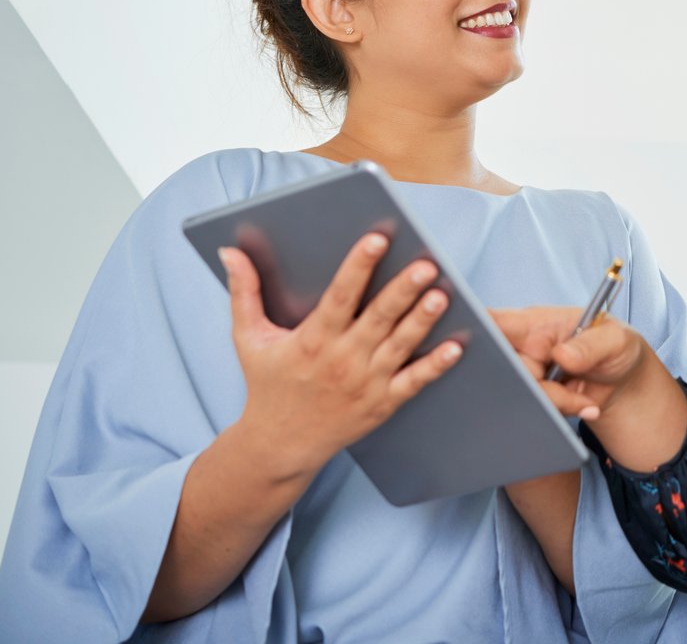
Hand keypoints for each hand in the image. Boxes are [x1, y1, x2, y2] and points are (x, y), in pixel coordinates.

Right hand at [222, 234, 462, 481]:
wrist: (279, 446)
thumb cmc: (267, 385)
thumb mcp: (249, 339)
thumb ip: (243, 292)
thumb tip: (230, 251)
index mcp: (311, 340)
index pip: (339, 297)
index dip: (358, 267)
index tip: (377, 240)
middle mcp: (341, 361)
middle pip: (377, 319)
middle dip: (402, 291)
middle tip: (426, 264)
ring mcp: (365, 384)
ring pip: (400, 347)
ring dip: (422, 322)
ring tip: (442, 295)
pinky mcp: (382, 404)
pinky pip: (413, 383)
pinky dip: (435, 366)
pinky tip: (456, 347)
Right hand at [491, 306, 686, 471]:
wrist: (622, 384)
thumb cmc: (616, 348)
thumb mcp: (615, 340)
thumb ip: (591, 345)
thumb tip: (562, 355)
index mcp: (536, 322)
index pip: (495, 322)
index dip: (477, 332)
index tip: (484, 347)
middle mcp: (523, 348)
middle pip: (504, 369)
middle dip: (534, 384)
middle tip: (567, 386)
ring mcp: (525, 375)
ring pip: (520, 396)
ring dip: (555, 402)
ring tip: (585, 399)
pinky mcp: (530, 399)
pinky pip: (531, 412)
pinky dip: (557, 414)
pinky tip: (582, 405)